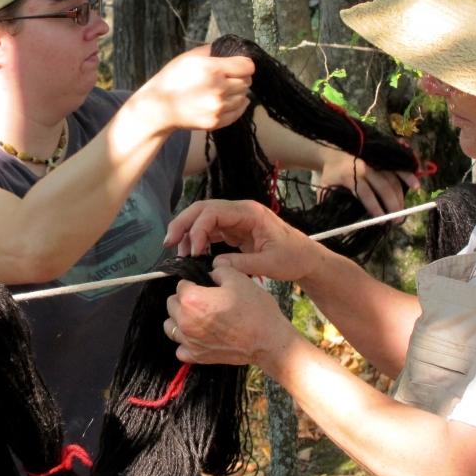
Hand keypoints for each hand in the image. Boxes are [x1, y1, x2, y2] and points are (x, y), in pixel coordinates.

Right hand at [134, 46, 253, 133]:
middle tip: (229, 78)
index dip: (244, 64)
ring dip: (237, 92)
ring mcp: (218, 107)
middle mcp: (219, 89)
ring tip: (225, 90)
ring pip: (243, 97)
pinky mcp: (216, 122)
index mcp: (213, 69)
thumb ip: (212, 51)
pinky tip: (230, 101)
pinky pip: (238, 113)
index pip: (247, 66)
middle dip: (240, 78)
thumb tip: (229, 51)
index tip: (238, 65)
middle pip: (247, 82)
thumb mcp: (189, 57)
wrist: (159, 107)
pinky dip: (237, 106)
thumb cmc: (172, 78)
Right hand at [164, 199, 317, 282]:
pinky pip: (210, 228)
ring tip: (177, 252)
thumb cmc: (293, 258)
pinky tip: (191, 253)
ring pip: (203, 217)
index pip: (213, 212)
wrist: (306, 257)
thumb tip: (214, 265)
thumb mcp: (271, 264)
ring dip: (187, 231)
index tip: (192, 253)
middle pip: (203, 209)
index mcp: (249, 213)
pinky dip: (197, 239)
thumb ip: (243, 264)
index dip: (197, 230)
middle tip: (168, 243)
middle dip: (183, 224)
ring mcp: (236, 219)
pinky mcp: (234, 229)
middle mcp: (240, 211)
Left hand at [165, 268, 298, 366]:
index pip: (180, 285)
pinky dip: (186, 343)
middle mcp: (184, 321)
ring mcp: (189, 341)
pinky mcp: (197, 357)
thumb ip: (218, 270)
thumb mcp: (238, 278)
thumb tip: (209, 274)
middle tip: (204, 300)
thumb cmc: (254, 307)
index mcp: (191, 300)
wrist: (267, 340)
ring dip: (180, 320)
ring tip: (198, 318)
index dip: (194, 282)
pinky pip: (180, 349)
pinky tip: (198, 337)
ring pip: (170, 327)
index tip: (205, 286)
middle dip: (184, 299)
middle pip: (172, 305)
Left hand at [317, 148, 419, 220]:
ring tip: (402, 213)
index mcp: (349, 174)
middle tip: (396, 221)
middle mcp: (365, 166)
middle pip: (383, 186)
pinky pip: (398, 167)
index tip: (380, 221)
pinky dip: (408, 175)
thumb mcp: (325, 187)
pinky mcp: (383, 157)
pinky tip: (415, 187)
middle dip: (392, 205)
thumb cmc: (331, 174)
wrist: (334, 150)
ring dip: (400, 196)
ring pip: (392, 179)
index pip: (364, 193)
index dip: (374, 207)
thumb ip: (328, 203)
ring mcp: (375, 161)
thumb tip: (336, 223)